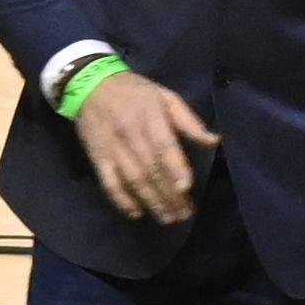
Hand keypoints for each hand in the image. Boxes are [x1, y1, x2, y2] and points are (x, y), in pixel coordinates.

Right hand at [70, 67, 215, 226]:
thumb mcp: (165, 96)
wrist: (89, 86)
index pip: (163, 146)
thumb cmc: (135, 92)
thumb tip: (215, 141)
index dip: (175, 168)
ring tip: (168, 218)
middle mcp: (130, 134)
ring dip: (151, 202)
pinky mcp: (98, 158)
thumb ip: (189, 121)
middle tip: (185, 214)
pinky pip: (109, 183)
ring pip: (133, 180)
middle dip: (168, 194)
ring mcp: (112, 148)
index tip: (186, 188)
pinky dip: (122, 200)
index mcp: (149, 116)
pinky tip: (136, 214)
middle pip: (151, 169)